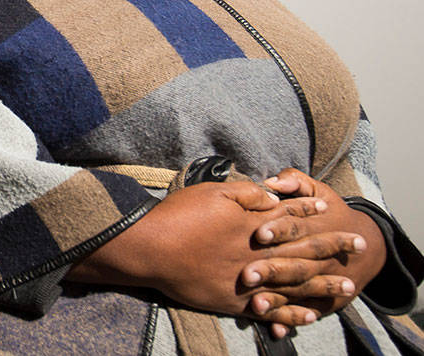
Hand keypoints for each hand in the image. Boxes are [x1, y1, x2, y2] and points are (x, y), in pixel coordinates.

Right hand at [67, 180, 360, 331]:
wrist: (150, 248)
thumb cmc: (177, 215)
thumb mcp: (211, 192)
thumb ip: (245, 194)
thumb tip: (272, 195)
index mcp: (252, 223)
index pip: (290, 214)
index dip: (311, 209)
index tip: (331, 207)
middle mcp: (257, 252)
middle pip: (302, 249)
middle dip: (331, 246)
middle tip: (357, 245)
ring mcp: (249, 279)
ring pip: (294, 283)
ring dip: (322, 284)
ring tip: (346, 286)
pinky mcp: (235, 301)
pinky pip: (271, 310)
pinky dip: (292, 314)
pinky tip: (310, 315)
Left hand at [243, 168, 386, 337]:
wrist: (367, 243)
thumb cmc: (330, 212)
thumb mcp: (319, 191)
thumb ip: (296, 182)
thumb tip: (274, 182)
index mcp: (315, 227)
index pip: (295, 227)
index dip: (278, 230)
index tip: (259, 234)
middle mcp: (317, 256)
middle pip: (294, 262)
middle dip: (272, 269)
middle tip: (247, 275)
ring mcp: (319, 278)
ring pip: (298, 289)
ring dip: (278, 299)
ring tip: (257, 304)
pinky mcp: (320, 298)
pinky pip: (304, 310)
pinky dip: (290, 320)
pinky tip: (276, 327)